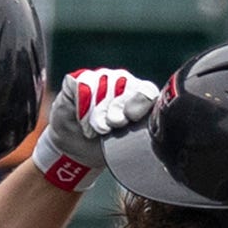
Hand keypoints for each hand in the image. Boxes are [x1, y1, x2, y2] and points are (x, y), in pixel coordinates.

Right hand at [32, 68, 159, 191]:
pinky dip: (81, 104)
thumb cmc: (105, 147)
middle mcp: (122, 82)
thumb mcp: (126, 145)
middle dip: (116, 109)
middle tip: (107, 129)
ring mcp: (100, 78)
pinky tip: (82, 120)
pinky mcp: (78, 80)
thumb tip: (151, 132)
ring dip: (97, 111)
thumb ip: (140, 134)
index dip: (139, 102)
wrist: (75, 150)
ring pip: (102, 84)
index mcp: (139, 96)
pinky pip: (81, 84)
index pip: (147, 90)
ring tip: (93, 130)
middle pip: (124, 84)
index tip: (130, 118)